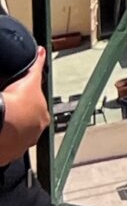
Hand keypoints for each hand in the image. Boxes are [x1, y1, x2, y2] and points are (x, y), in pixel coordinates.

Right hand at [0, 50, 48, 166]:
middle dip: (18, 118)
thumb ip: (37, 65)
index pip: (35, 109)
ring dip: (9, 131)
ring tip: (1, 122)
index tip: (16, 102)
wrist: (0, 122)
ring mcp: (21, 145)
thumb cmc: (15, 102)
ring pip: (15, 137)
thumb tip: (42, 51)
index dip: (25, 104)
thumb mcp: (28, 79)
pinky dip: (1, 142)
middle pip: (26, 124)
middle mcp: (35, 133)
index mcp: (43, 117)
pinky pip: (4, 148)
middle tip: (6, 111)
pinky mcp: (7, 154)